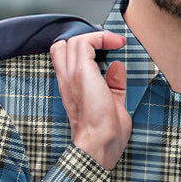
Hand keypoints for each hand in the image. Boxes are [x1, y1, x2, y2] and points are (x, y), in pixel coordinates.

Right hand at [50, 30, 129, 169]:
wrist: (99, 144)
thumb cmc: (106, 135)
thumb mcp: (113, 104)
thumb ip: (113, 85)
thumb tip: (117, 67)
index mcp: (71, 89)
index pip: (63, 58)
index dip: (82, 49)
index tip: (107, 50)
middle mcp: (67, 80)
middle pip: (63, 45)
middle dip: (85, 40)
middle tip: (108, 45)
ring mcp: (71, 75)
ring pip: (73, 41)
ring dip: (96, 37)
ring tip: (115, 42)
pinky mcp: (81, 72)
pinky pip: (85, 42)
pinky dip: (101, 37)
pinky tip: (116, 43)